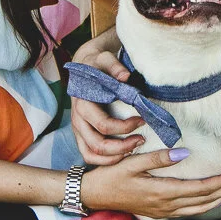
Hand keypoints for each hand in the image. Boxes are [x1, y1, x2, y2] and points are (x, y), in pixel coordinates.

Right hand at [70, 48, 145, 164]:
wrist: (86, 66)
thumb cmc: (97, 64)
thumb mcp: (105, 59)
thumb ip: (114, 67)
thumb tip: (125, 76)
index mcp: (82, 104)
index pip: (103, 125)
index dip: (125, 126)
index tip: (143, 120)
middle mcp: (77, 120)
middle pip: (97, 145)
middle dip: (122, 147)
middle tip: (141, 140)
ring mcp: (78, 130)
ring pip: (91, 154)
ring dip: (114, 157)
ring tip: (134, 148)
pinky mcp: (81, 135)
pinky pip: (89, 155)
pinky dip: (105, 160)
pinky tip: (123, 153)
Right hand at [82, 148, 220, 218]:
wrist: (95, 195)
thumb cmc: (112, 176)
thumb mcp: (132, 162)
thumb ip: (158, 158)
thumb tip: (184, 153)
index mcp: (162, 192)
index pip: (201, 189)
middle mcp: (167, 206)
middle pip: (206, 200)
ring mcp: (165, 211)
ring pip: (201, 209)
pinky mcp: (162, 212)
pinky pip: (191, 211)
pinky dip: (208, 204)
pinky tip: (215, 197)